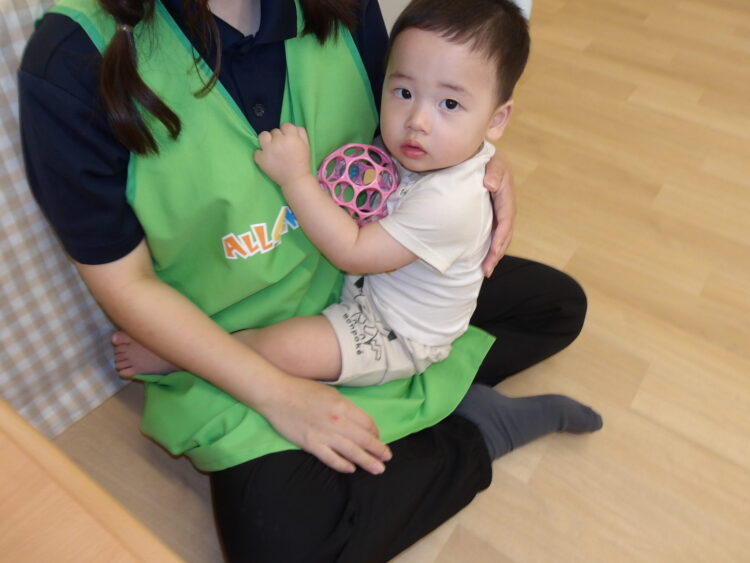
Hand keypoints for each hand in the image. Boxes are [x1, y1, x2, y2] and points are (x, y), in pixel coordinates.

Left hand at [254, 123, 312, 186]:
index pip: (285, 125)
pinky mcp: (260, 159)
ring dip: (267, 141)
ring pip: (263, 136)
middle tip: (282, 147)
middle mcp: (278, 141)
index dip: (287, 132)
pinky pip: (257, 151)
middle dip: (278, 138)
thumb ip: (301, 132)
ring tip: (271, 149)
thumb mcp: (306, 144)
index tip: (289, 139)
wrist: (295, 179)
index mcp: (291, 137)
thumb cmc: (302, 162)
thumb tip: (292, 126)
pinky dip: (261, 155)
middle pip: (274, 131)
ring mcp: (268, 150)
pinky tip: (267, 159)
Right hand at [258, 375, 392, 474]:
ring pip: (351, 451)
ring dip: (366, 461)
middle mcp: (337, 421)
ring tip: (378, 469)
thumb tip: (356, 420)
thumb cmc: (303, 389)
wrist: (277, 394)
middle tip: (387, 458)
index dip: (376, 433)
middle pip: (364, 439)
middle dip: (378, 450)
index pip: (367, 423)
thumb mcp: (330, 392)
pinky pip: (330, 457)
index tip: (378, 438)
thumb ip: (344, 406)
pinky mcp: (310, 443)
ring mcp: (323, 434)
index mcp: (343, 406)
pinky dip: (342, 464)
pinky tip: (351, 469)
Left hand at [482, 148, 516, 276]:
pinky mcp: (492, 213)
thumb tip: (490, 185)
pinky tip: (482, 259)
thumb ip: (493, 171)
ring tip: (485, 271)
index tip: (494, 252)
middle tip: (487, 270)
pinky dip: (489, 246)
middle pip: (504, 233)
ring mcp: (499, 210)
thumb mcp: (492, 160)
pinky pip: (493, 232)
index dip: (501, 237)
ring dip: (494, 254)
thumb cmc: (485, 157)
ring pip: (500, 236)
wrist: (480, 154)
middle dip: (497, 253)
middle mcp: (505, 205)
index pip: (506, 220)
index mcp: (506, 194)